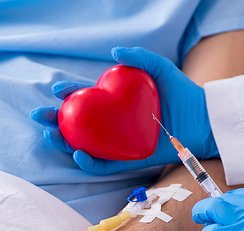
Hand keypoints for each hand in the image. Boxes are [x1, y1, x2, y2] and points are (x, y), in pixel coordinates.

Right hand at [31, 46, 217, 174]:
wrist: (202, 120)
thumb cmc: (182, 93)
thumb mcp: (160, 69)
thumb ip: (139, 58)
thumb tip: (113, 53)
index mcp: (115, 103)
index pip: (85, 98)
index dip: (68, 94)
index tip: (56, 89)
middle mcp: (112, 124)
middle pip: (77, 124)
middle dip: (55, 120)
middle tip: (40, 116)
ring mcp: (117, 143)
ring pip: (83, 146)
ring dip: (63, 143)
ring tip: (51, 135)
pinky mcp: (127, 161)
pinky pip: (102, 165)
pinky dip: (87, 162)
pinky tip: (77, 153)